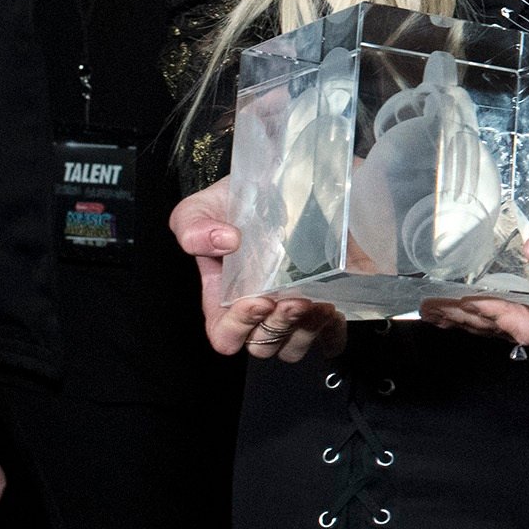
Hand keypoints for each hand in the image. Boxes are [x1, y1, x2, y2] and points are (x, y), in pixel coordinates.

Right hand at [173, 177, 347, 363]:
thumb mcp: (205, 206)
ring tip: (317, 302)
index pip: (225, 334)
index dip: (238, 328)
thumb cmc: (244, 199)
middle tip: (293, 300)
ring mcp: (294, 308)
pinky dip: (332, 333)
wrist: (293, 181)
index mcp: (225, 294)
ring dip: (305, 331)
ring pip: (294, 347)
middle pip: (263, 345)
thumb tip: (223, 242)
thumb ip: (194, 227)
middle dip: (277, 328)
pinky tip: (334, 310)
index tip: (258, 301)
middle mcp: (261, 307)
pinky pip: (331, 339)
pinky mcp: (329, 303)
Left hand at [420, 180, 528, 349]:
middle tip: (436, 303)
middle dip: (474, 318)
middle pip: (514, 332)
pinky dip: (474, 314)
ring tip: (431, 306)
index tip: (474, 301)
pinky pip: (504, 318)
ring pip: (504, 329)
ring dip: (467, 319)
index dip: (504, 319)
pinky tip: (445, 311)